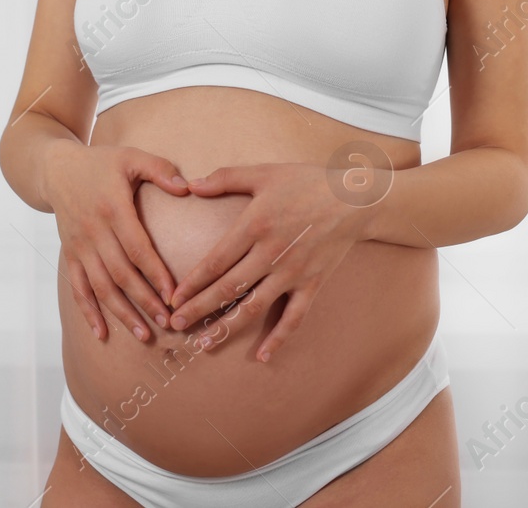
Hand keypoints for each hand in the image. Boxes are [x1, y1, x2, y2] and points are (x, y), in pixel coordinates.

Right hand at [44, 143, 191, 342]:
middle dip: (144, 301)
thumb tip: (187, 187)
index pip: (137, 247)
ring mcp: (79, 245)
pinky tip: (102, 333)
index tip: (174, 295)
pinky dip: (88, 311)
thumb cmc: (101, 163)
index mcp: (113, 208)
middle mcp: (94, 231)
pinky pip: (78, 287)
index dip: (155, 273)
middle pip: (121, 273)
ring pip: (101, 286)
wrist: (56, 169)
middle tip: (168, 323)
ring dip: (121, 313)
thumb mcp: (131, 157)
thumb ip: (160, 170)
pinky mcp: (69, 254)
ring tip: (144, 334)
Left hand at [165, 163, 371, 362]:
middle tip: (175, 325)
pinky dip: (279, 338)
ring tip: (204, 344)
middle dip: (198, 309)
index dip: (192, 282)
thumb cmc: (306, 182)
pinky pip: (294, 317)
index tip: (173, 298)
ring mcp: (293, 272)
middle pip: (228, 289)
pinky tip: (263, 356)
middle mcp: (271, 253)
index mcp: (255, 225)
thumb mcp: (264, 173)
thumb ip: (225, 178)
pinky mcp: (312, 284)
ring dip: (227, 328)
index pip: (215, 261)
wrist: (354, 199)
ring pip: (254, 307)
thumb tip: (191, 185)